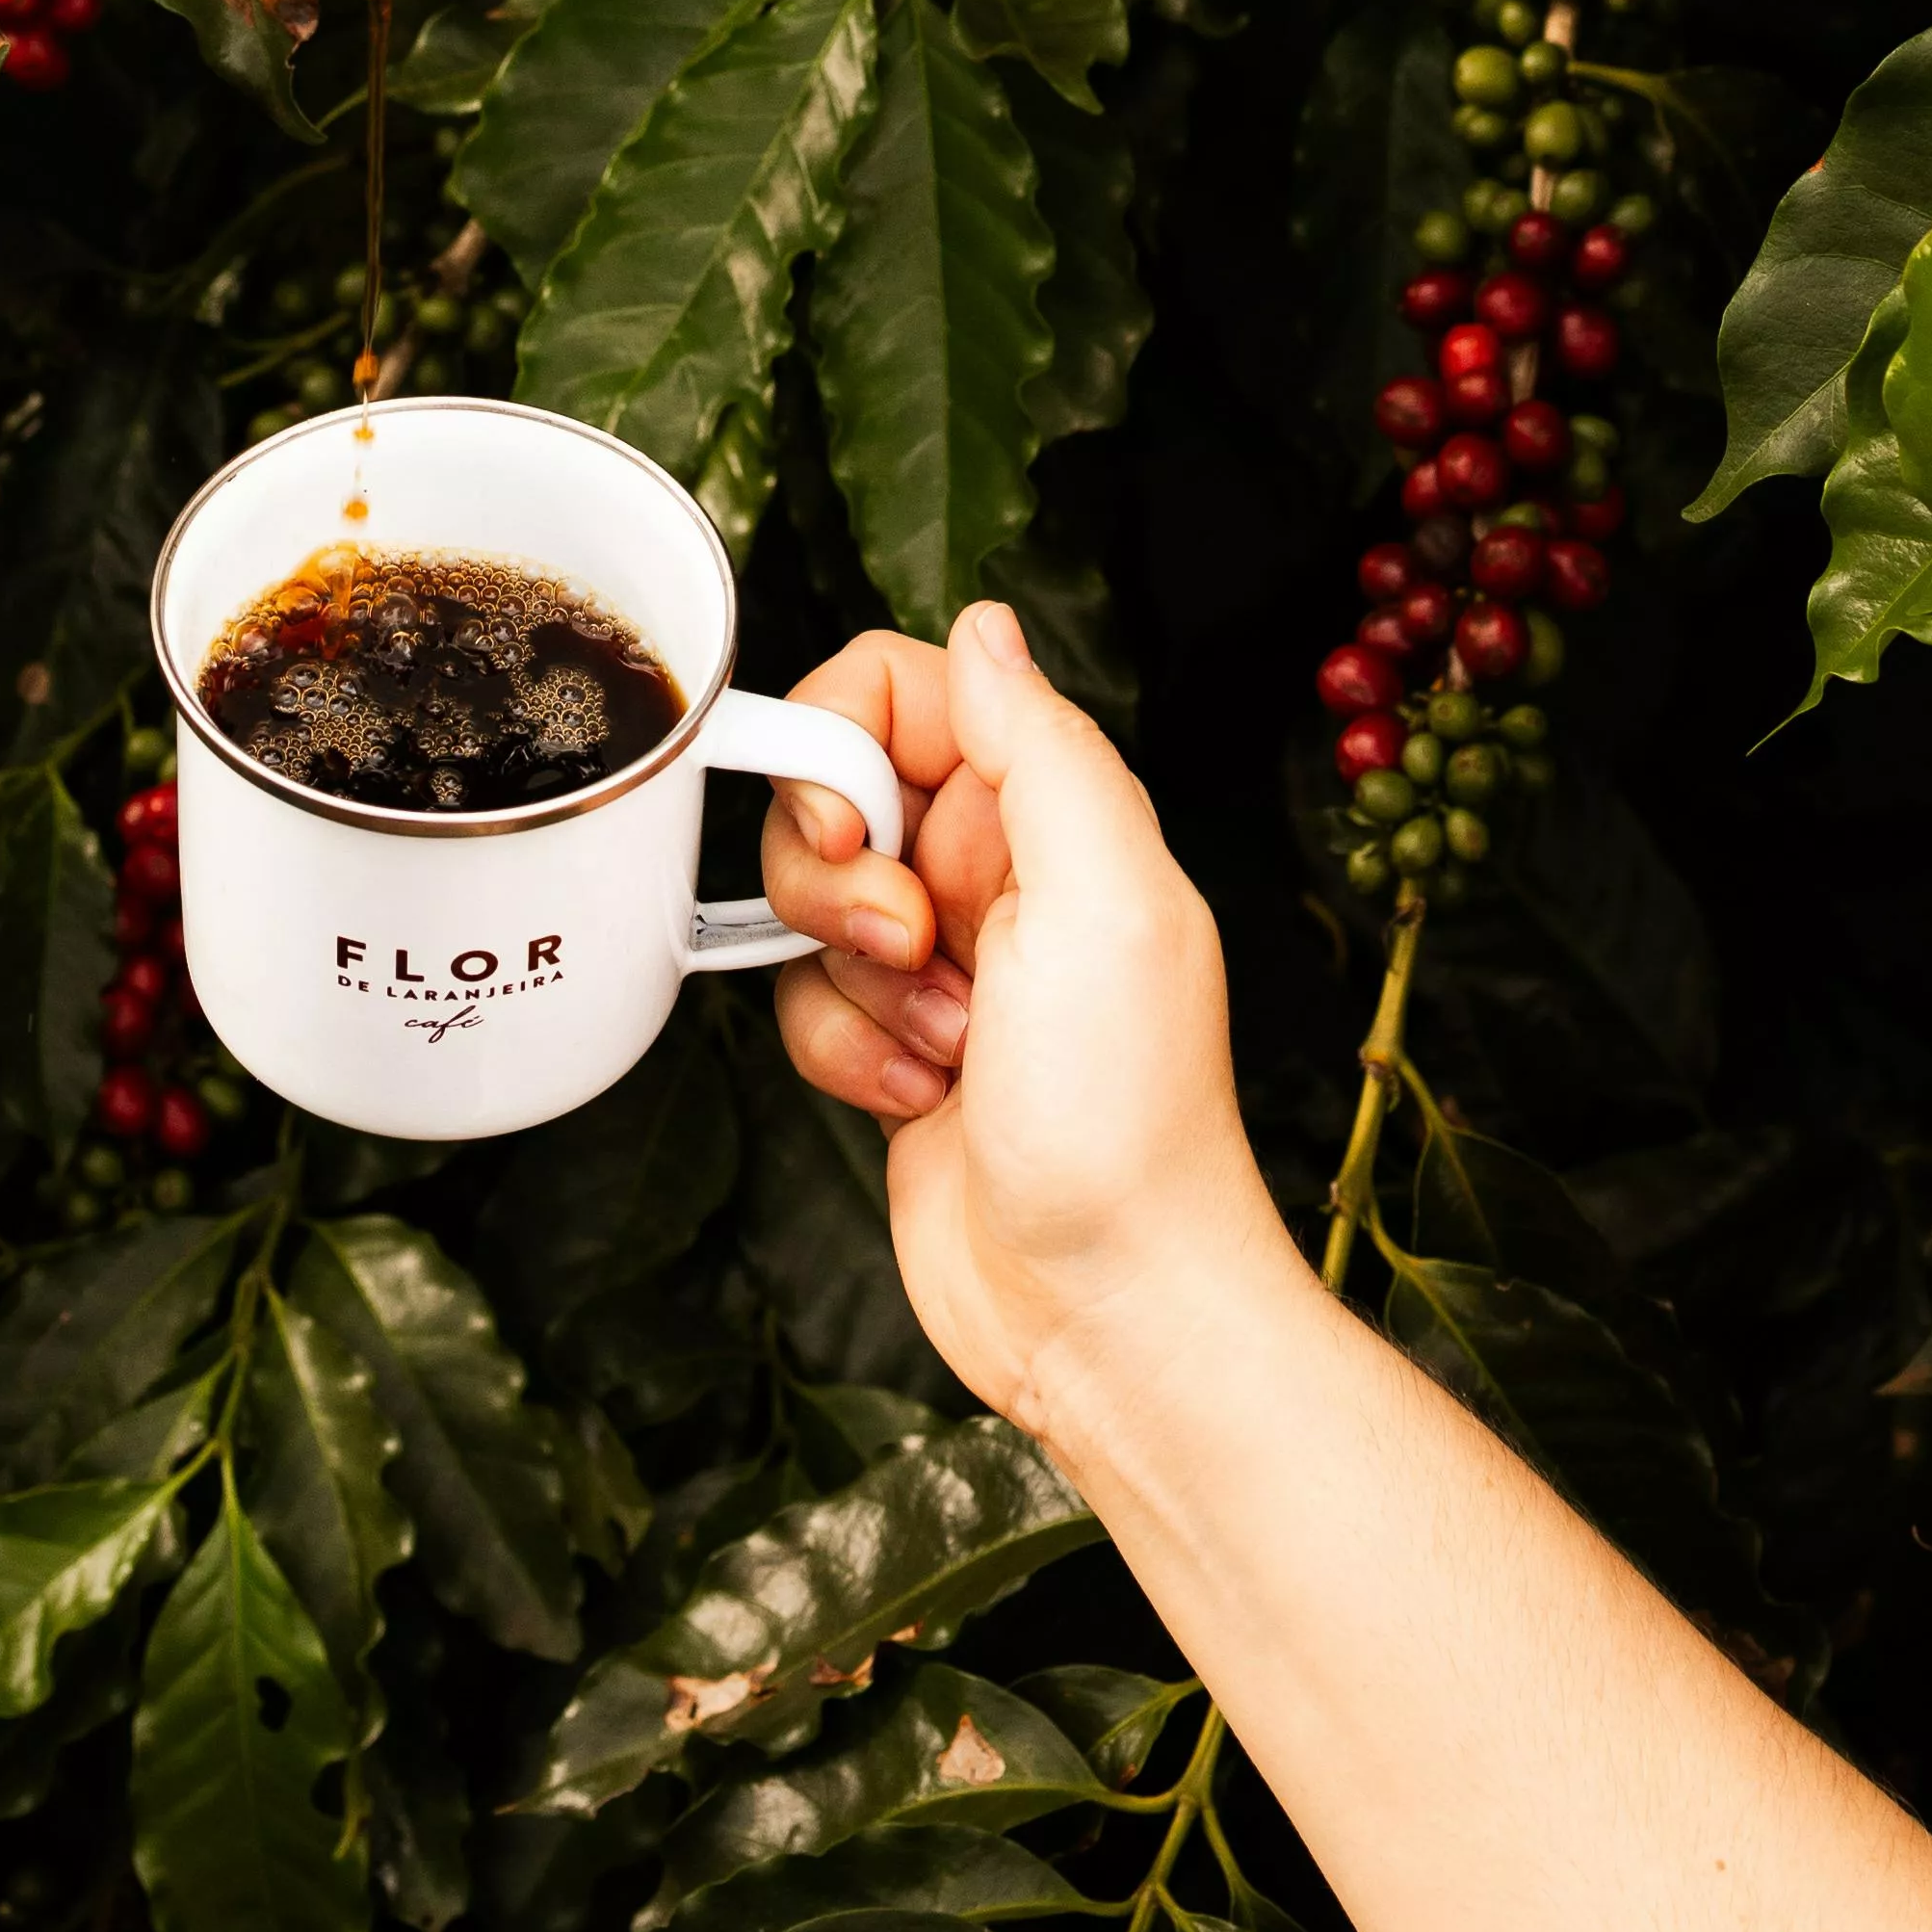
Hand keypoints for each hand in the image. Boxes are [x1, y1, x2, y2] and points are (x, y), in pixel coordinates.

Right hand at [763, 606, 1295, 1441]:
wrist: (1108, 1310)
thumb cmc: (1126, 1122)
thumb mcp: (1107, 900)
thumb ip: (1041, 747)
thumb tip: (983, 621)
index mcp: (1055, 814)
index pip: (901, 688)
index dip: (844, 739)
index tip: (851, 819)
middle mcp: (998, 874)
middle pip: (834, 791)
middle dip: (840, 877)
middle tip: (912, 946)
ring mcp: (945, 964)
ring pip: (809, 906)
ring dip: (854, 982)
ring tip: (944, 1045)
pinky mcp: (896, 1048)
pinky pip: (805, 1002)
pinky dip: (846, 1053)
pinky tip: (922, 1100)